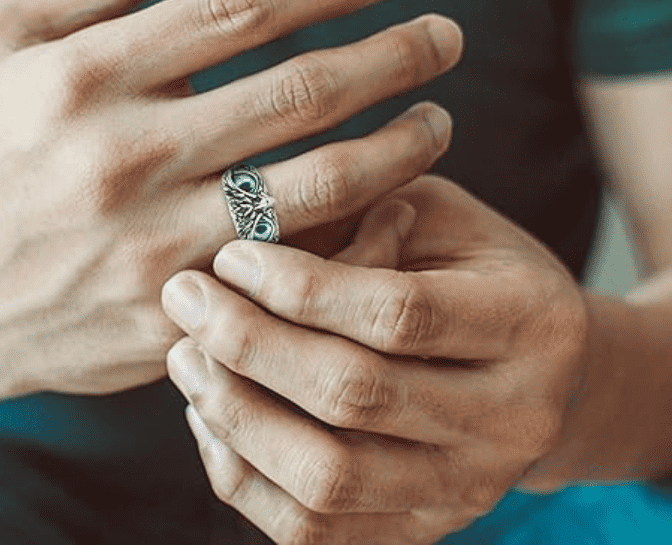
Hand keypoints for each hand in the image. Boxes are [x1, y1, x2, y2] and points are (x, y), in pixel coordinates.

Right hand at [0, 0, 462, 417]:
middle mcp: (122, 155)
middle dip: (394, 56)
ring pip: (317, 184)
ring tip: (441, 117)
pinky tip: (393, 196)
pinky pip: (296, 262)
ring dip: (399, 144)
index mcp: (83, 73)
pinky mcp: (177, 309)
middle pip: (300, 92)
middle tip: (447, 36)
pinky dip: (355, 224)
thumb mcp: (8, 37)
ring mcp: (154, 241)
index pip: (241, 6)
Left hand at [162, 175, 588, 543]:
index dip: (302, 286)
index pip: (398, 313)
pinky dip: (246, 479)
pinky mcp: (426, 528)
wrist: (542, 365)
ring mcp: (471, 488)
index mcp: (528, 320)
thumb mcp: (434, 213)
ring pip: (329, 479)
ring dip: (237, 416)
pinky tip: (210, 419)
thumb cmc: (472, 265)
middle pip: (356, 397)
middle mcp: (514, 417)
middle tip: (184, 297)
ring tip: (185, 357)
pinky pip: (317, 531)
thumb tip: (252, 237)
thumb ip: (359, 217)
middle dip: (250, 345)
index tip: (230, 256)